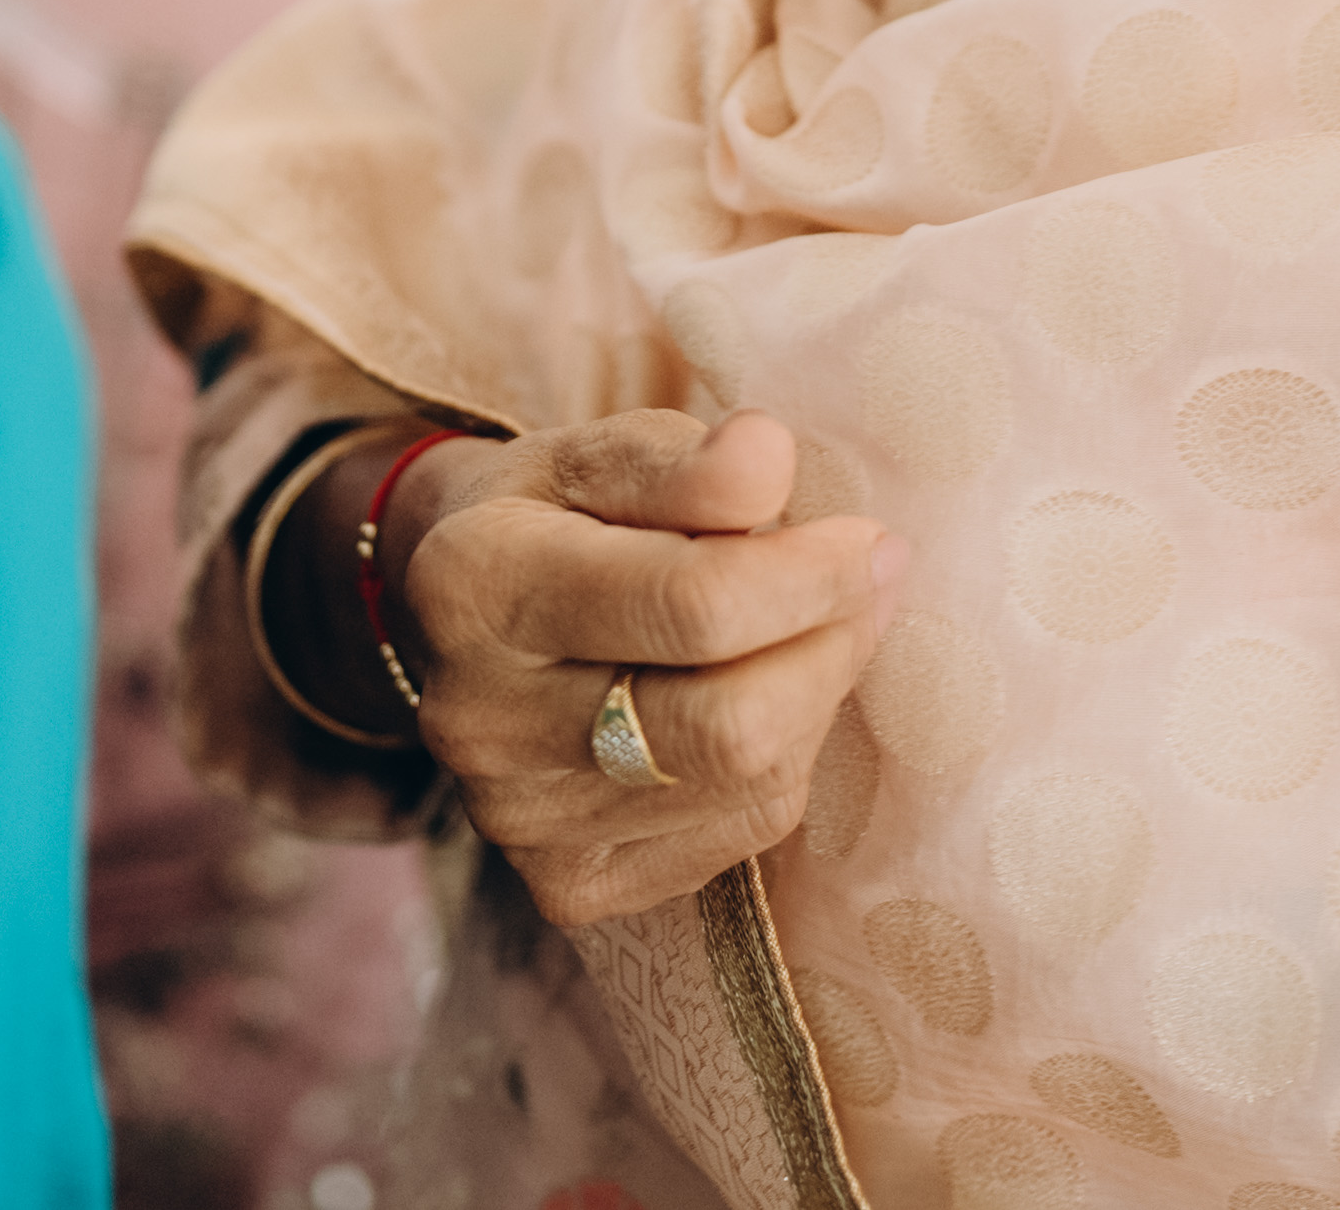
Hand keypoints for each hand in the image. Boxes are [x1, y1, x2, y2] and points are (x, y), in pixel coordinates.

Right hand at [391, 409, 904, 929]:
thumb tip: (768, 458)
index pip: (694, 606)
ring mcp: (518, 819)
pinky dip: (785, 759)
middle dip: (833, 646)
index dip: (813, 576)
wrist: (470, 617)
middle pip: (732, 724)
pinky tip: (766, 698)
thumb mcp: (604, 453)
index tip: (868, 538)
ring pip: (749, 782)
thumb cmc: (560, 515)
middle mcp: (480, 721)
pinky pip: (740, 833)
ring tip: (813, 628)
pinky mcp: (568, 887)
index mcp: (478, 586)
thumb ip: (687, 462)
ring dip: (816, 694)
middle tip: (867, 583)